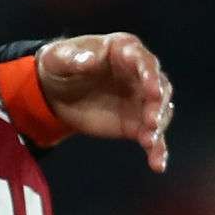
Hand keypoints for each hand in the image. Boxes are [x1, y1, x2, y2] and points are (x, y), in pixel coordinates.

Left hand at [37, 32, 173, 171]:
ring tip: (149, 142)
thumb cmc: (59, 65)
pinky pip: (152, 137)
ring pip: (160, 112)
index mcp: (124, 50)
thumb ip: (74, 58)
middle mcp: (140, 74)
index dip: (150, 75)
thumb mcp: (58, 58)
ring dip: (158, 127)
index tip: (152, 90)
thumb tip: (90, 60)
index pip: (144, 61)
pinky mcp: (136, 123)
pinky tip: (157, 164)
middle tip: (152, 121)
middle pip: (159, 88)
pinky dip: (157, 150)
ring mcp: (141, 100)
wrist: (54, 91)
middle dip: (157, 104)